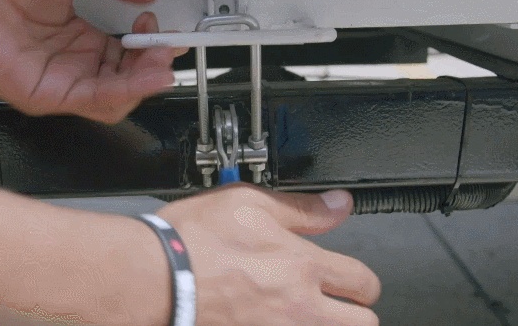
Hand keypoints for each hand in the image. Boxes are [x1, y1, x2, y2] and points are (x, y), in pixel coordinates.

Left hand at [0, 0, 182, 122]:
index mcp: (78, 34)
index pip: (127, 53)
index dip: (149, 42)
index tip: (156, 23)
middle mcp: (72, 61)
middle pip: (128, 79)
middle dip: (155, 65)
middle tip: (164, 46)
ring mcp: (61, 80)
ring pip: (118, 98)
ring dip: (146, 82)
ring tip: (159, 61)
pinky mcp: (48, 94)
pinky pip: (95, 101)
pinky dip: (127, 90)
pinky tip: (146, 74)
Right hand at [158, 184, 380, 325]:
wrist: (154, 277)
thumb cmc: (193, 240)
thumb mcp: (248, 204)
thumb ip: (302, 208)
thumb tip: (338, 203)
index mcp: (303, 267)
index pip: (363, 282)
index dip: (362, 279)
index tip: (350, 278)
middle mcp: (299, 308)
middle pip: (362, 324)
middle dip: (355, 312)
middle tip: (337, 303)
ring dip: (327, 324)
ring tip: (306, 313)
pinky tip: (274, 319)